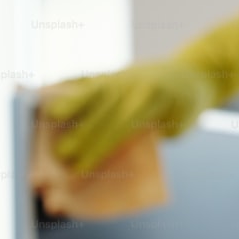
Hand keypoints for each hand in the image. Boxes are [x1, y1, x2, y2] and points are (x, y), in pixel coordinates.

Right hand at [46, 0, 238, 173]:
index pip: (117, 129)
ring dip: (66, 105)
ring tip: (47, 117)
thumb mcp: (180, 126)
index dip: (96, 150)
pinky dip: (64, 86)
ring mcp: (118, 75)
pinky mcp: (108, 71)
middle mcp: (131, 85)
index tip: (79, 168)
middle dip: (78, 135)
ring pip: (87, 91)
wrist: (193, 69)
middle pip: (98, 113)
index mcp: (151, 100)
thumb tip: (119, 153)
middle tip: (59, 157)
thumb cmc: (185, 106)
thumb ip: (154, 136)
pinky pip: (82, 78)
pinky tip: (45, 94)